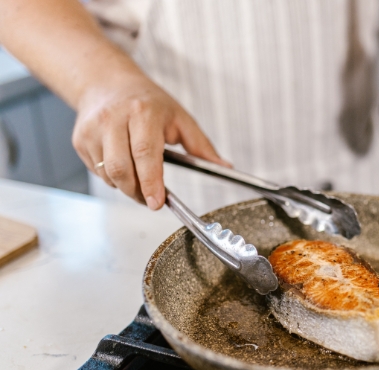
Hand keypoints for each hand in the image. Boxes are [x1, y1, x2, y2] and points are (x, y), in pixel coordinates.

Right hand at [72, 73, 228, 209]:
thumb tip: (223, 167)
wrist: (107, 82)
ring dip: (126, 186)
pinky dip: (112, 178)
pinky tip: (123, 165)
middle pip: (122, 169)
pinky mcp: (80, 139)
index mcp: (142, 112)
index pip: (145, 153)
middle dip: (137, 192)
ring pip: (107, 174)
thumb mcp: (180, 118)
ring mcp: (93, 129)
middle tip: (152, 199)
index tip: (157, 202)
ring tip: (139, 179)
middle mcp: (114, 118)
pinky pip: (96, 171)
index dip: (151, 182)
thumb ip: (201, 146)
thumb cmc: (148, 101)